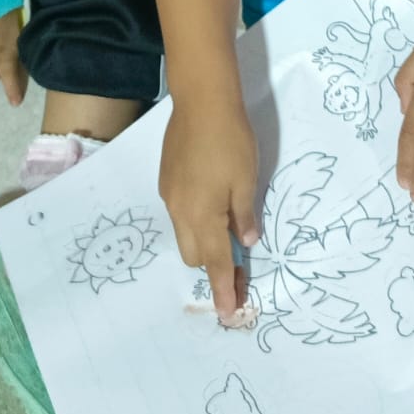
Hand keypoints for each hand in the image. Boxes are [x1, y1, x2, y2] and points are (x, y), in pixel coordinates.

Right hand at [160, 94, 258, 322]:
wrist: (201, 101)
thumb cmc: (231, 140)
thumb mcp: (246, 179)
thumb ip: (244, 215)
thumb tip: (246, 242)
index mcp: (202, 215)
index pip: (217, 264)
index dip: (224, 289)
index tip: (229, 313)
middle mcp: (180, 212)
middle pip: (194, 256)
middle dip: (213, 266)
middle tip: (240, 262)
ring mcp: (169, 196)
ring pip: (184, 235)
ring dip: (203, 242)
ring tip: (227, 229)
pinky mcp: (166, 181)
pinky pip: (179, 214)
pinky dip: (195, 220)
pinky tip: (211, 201)